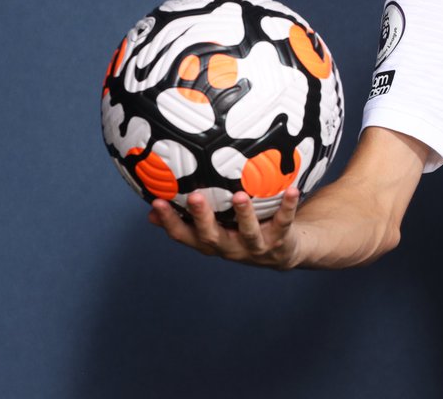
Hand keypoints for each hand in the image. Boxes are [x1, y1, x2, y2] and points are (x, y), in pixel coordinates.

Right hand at [148, 187, 302, 268]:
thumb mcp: (215, 228)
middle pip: (212, 237)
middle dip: (202, 218)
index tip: (156, 202)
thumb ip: (188, 218)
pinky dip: (288, 206)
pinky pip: (284, 222)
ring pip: (248, 233)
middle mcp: (231, 248)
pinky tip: (291, 189)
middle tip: (194, 197)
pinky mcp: (281, 240)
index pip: (184, 235)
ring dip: (244, 215)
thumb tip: (151, 207)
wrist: (285, 252)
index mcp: (212, 243)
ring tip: (240, 196)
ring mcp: (256, 247)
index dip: (169, 222)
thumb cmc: (244, 232)